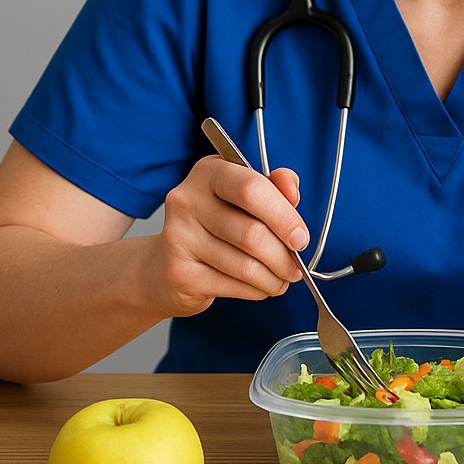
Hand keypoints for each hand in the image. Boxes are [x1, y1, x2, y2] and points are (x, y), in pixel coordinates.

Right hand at [142, 155, 308, 319]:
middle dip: (284, 256)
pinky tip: (260, 286)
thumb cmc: (214, 226)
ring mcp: (179, 238)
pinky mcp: (180, 273)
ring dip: (274, 277)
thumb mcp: (244, 196)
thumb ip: (274, 187)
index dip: (284, 216)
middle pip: (252, 233)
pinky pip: (234, 286)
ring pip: (246, 265)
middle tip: (296, 266)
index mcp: (209, 172)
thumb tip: (292, 190)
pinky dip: (257, 290)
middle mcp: (188, 200)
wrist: (163, 266)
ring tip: (281, 278)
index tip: (300, 237)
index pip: (252, 188)